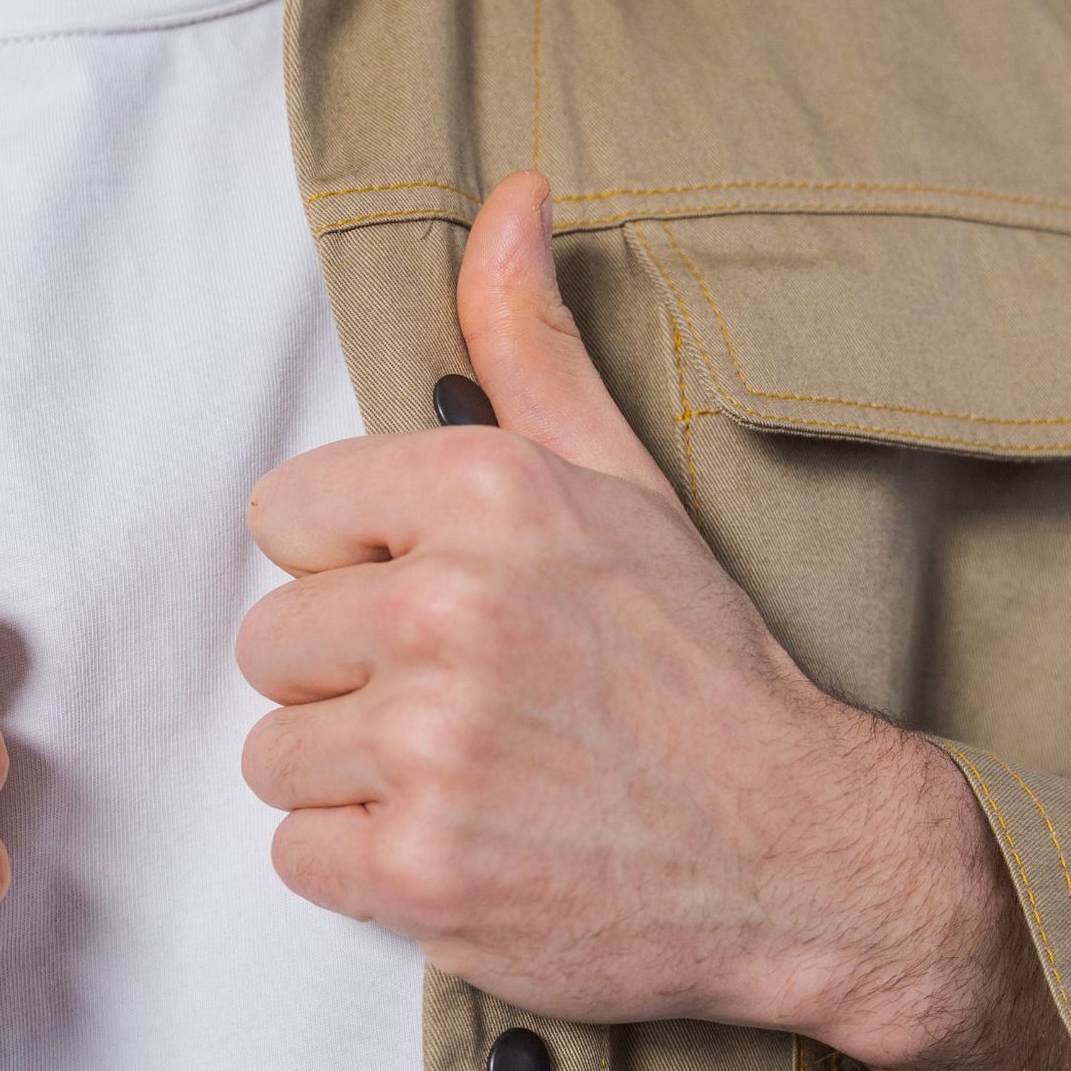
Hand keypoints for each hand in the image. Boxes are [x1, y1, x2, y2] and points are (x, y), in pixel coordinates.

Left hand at [236, 174, 1070, 1070]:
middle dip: (344, 682)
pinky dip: (363, 866)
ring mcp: (433, 748)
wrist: (800, 851)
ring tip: (464, 779)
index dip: (348, 568)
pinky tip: (459, 846)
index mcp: (488, 492)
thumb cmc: (699, 669)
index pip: (285, 513)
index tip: (425, 604)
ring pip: (276, 755)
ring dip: (351, 780)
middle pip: (270, 643)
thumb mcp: (624, 484)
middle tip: (456, 707)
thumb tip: (508, 199)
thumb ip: (532, 348)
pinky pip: (298, 855)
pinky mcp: (421, 871)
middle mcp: (450, 610)